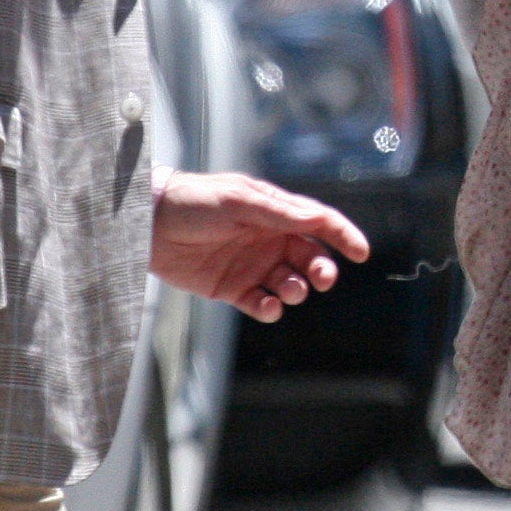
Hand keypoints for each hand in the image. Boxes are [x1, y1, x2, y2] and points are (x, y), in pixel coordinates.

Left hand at [153, 170, 368, 321]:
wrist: (149, 226)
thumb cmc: (194, 202)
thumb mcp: (237, 200)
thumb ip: (277, 212)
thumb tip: (316, 220)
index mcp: (275, 212)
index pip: (319, 223)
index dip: (343, 236)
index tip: (362, 252)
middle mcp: (269, 239)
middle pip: (311, 258)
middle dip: (322, 270)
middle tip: (321, 278)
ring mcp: (253, 265)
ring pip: (291, 284)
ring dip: (297, 291)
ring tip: (287, 290)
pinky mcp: (233, 289)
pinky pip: (263, 304)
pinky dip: (271, 309)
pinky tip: (266, 305)